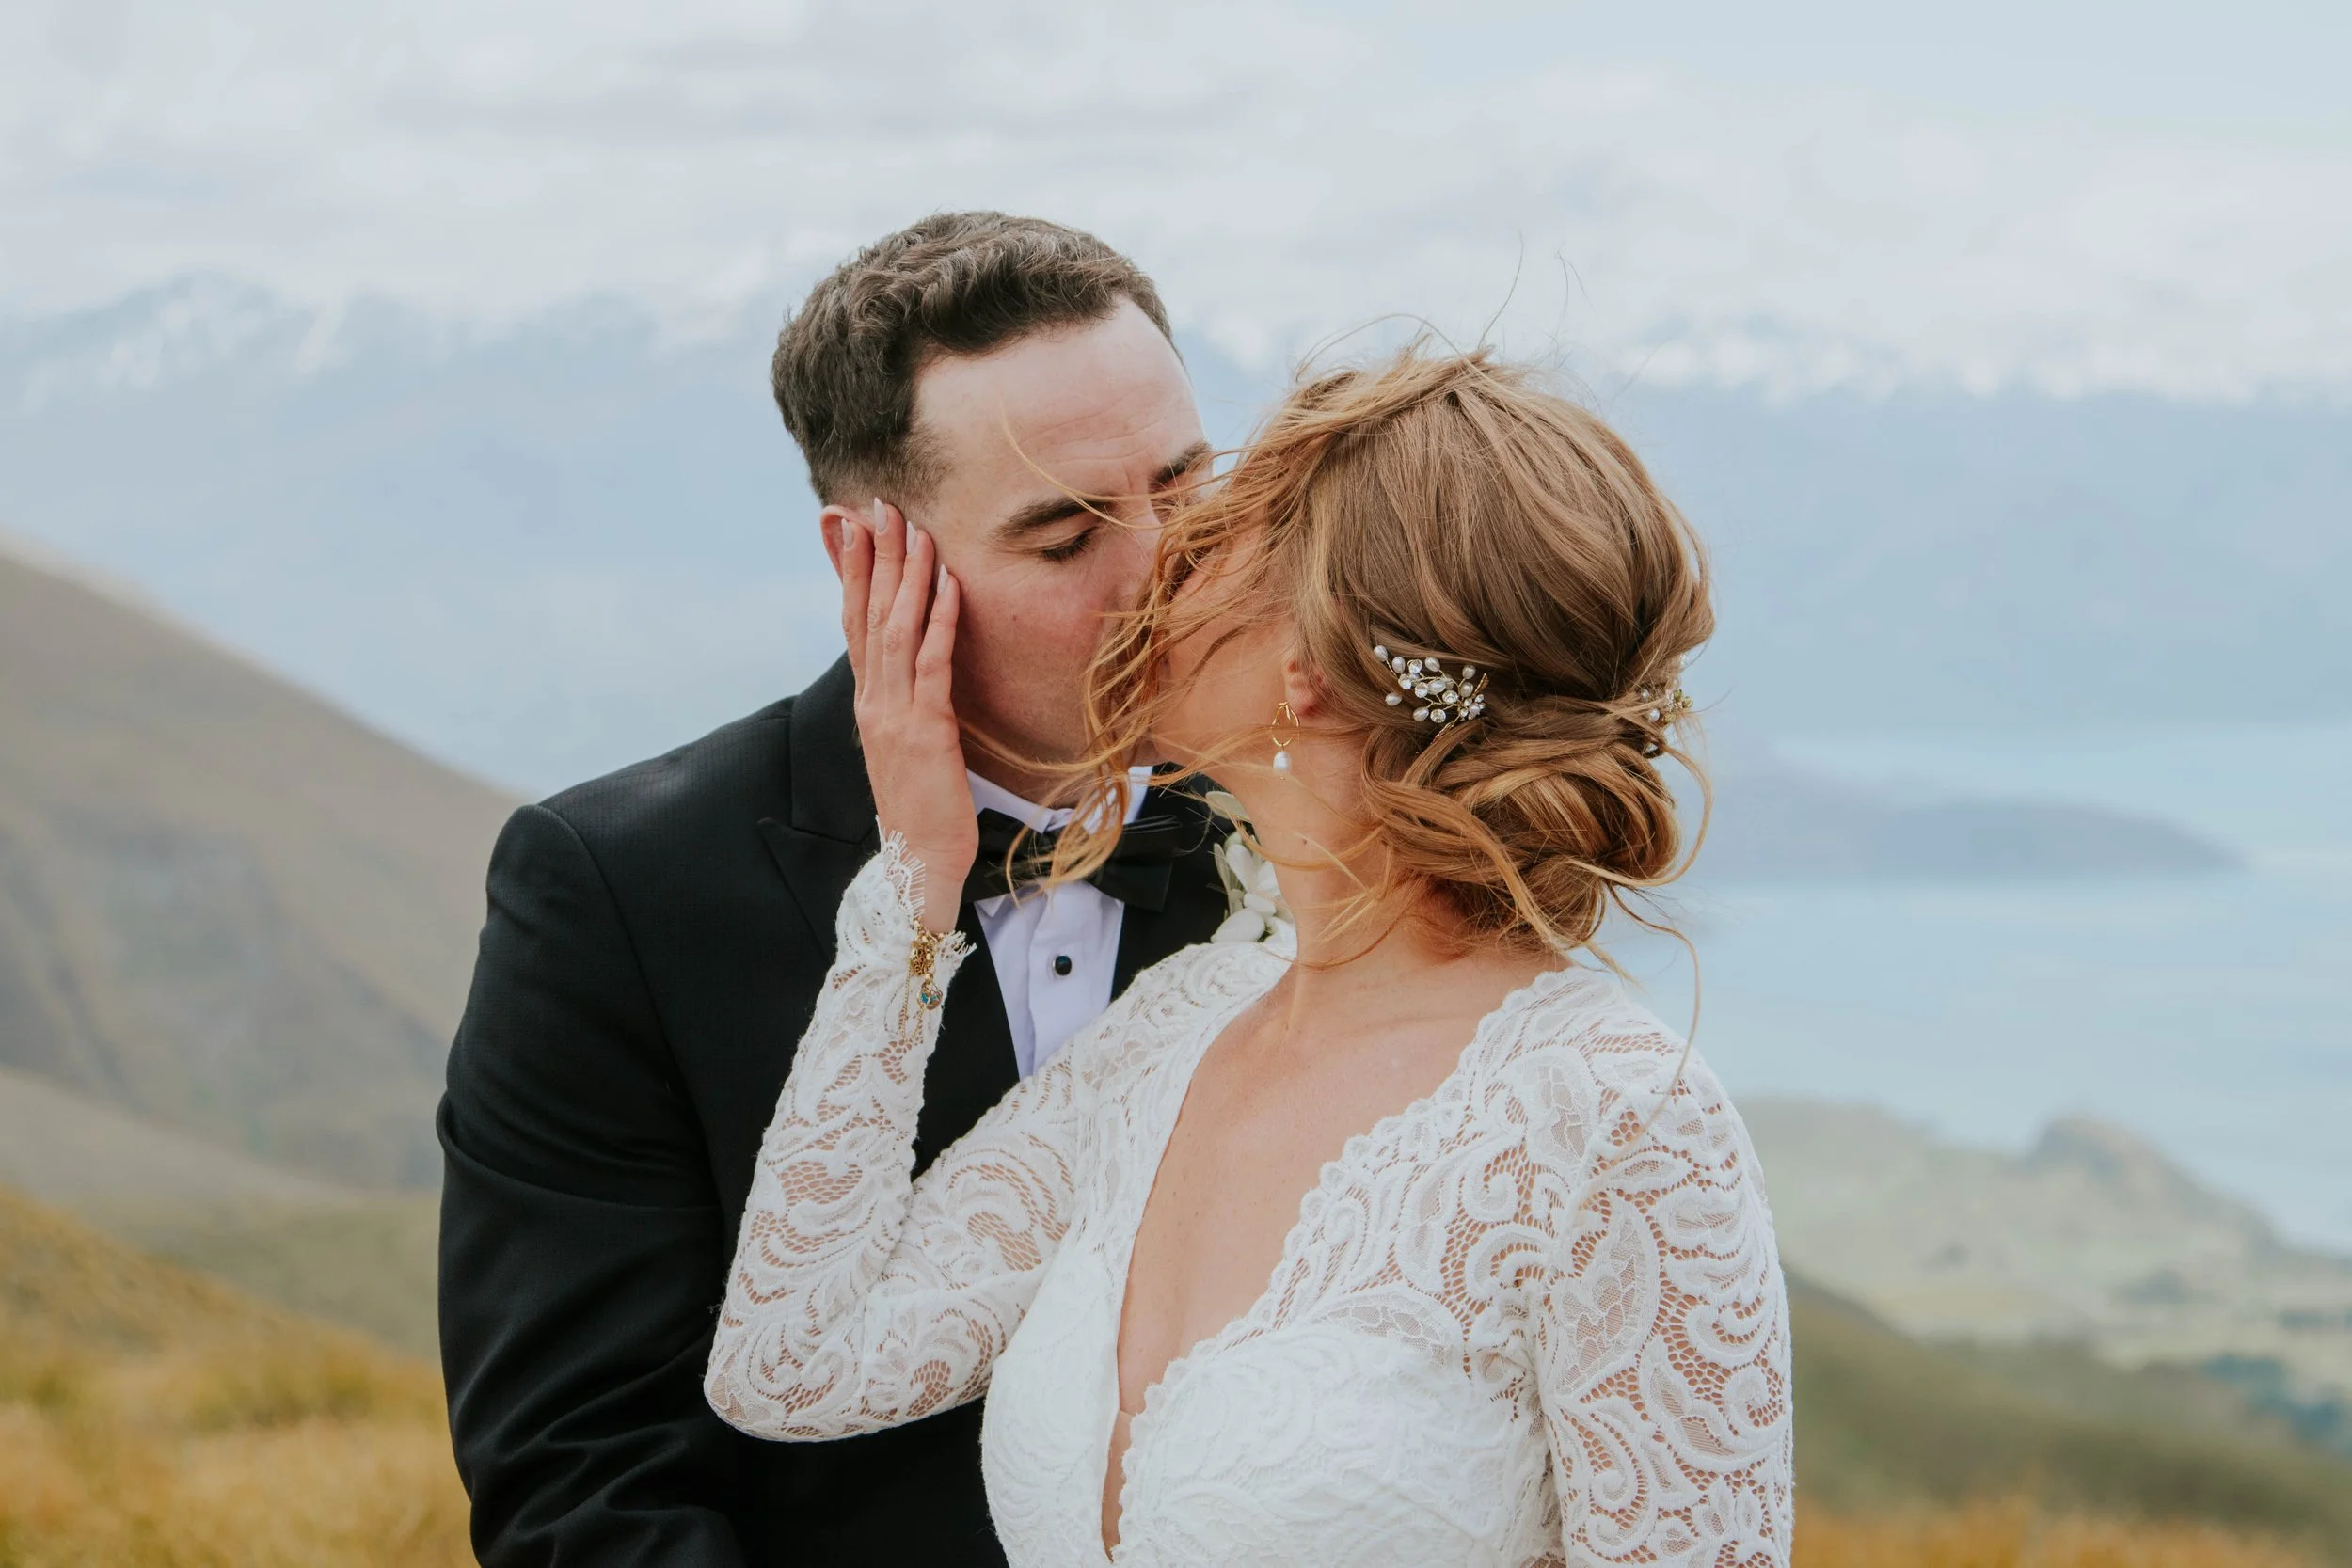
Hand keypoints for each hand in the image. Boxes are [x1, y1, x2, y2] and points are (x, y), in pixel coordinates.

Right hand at [840, 499, 974, 933]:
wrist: (919, 861)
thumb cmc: (921, 805)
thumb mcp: (904, 744)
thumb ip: (902, 702)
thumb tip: (906, 667)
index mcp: (867, 701)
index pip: (853, 621)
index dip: (849, 570)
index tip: (847, 522)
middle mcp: (873, 700)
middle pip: (868, 614)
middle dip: (874, 556)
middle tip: (880, 505)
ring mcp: (895, 713)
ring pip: (896, 630)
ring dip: (906, 576)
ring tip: (915, 530)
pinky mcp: (926, 729)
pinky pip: (933, 664)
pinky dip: (940, 621)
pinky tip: (949, 586)